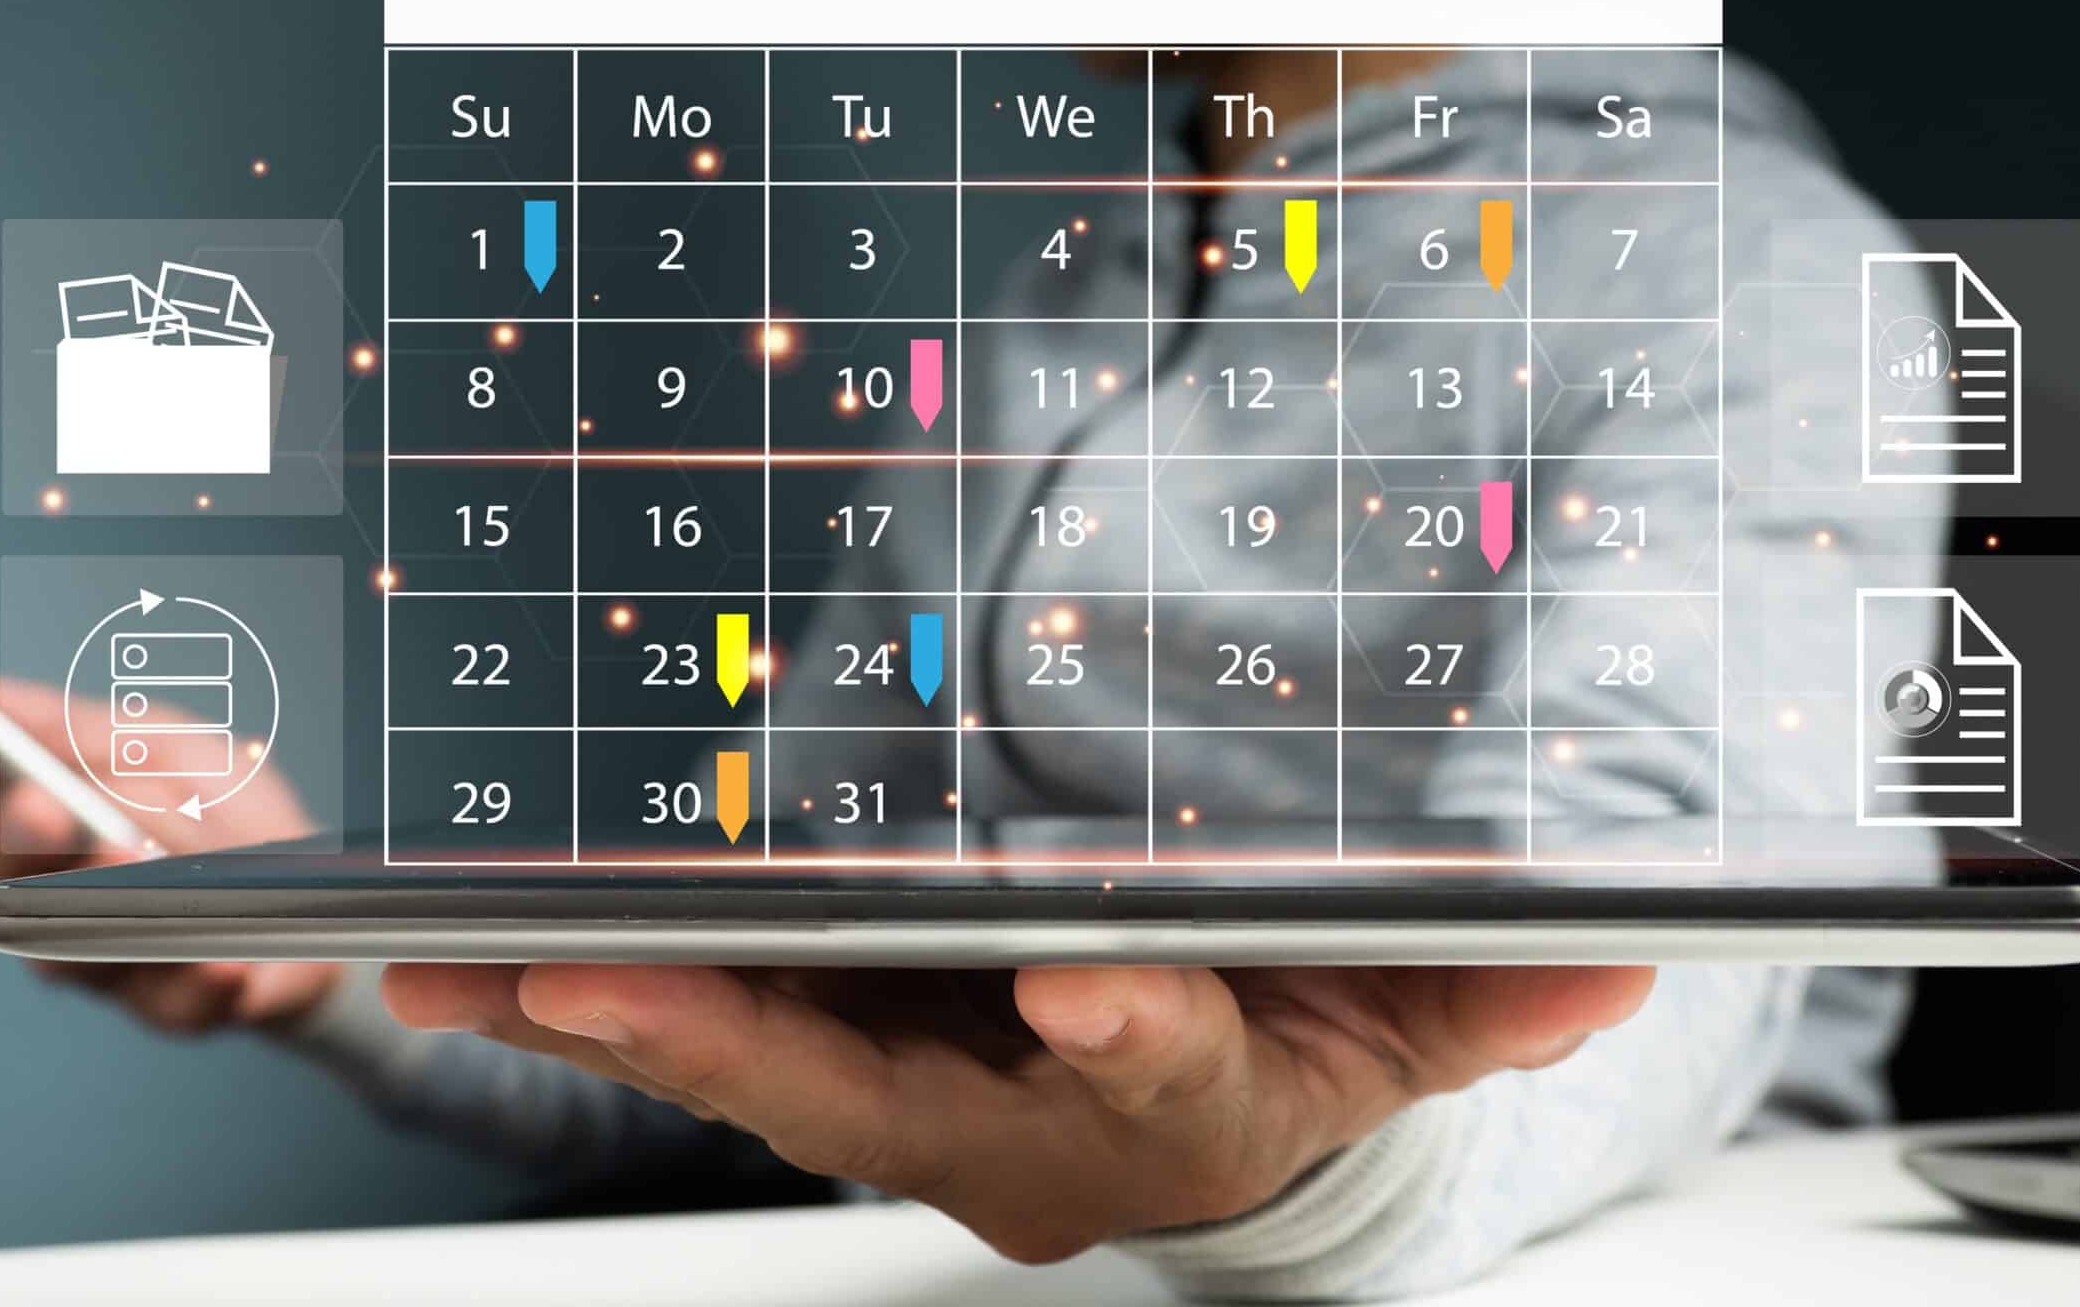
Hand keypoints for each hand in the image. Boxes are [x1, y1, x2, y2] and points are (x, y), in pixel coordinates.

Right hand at [0, 677, 338, 1031]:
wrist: (316, 896)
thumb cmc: (223, 815)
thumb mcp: (170, 746)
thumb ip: (87, 734)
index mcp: (34, 812)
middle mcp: (47, 893)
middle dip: (20, 839)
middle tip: (40, 804)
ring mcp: (109, 953)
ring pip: (77, 944)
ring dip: (105, 900)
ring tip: (129, 861)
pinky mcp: (182, 1002)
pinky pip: (180, 1004)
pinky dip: (200, 986)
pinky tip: (224, 966)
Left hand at [381, 960, 1653, 1261]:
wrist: (1194, 1094)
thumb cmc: (1289, 1043)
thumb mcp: (1405, 1024)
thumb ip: (1487, 994)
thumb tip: (1609, 965)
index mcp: (1163, 1110)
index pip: (1152, 1074)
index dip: (1125, 1038)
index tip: (1088, 991)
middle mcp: (1003, 1127)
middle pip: (865, 1093)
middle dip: (728, 1037)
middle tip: (605, 977)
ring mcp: (898, 1089)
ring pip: (744, 1062)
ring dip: (603, 1011)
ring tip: (469, 961)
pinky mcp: (827, 1037)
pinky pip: (701, 1020)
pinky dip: (591, 986)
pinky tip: (474, 951)